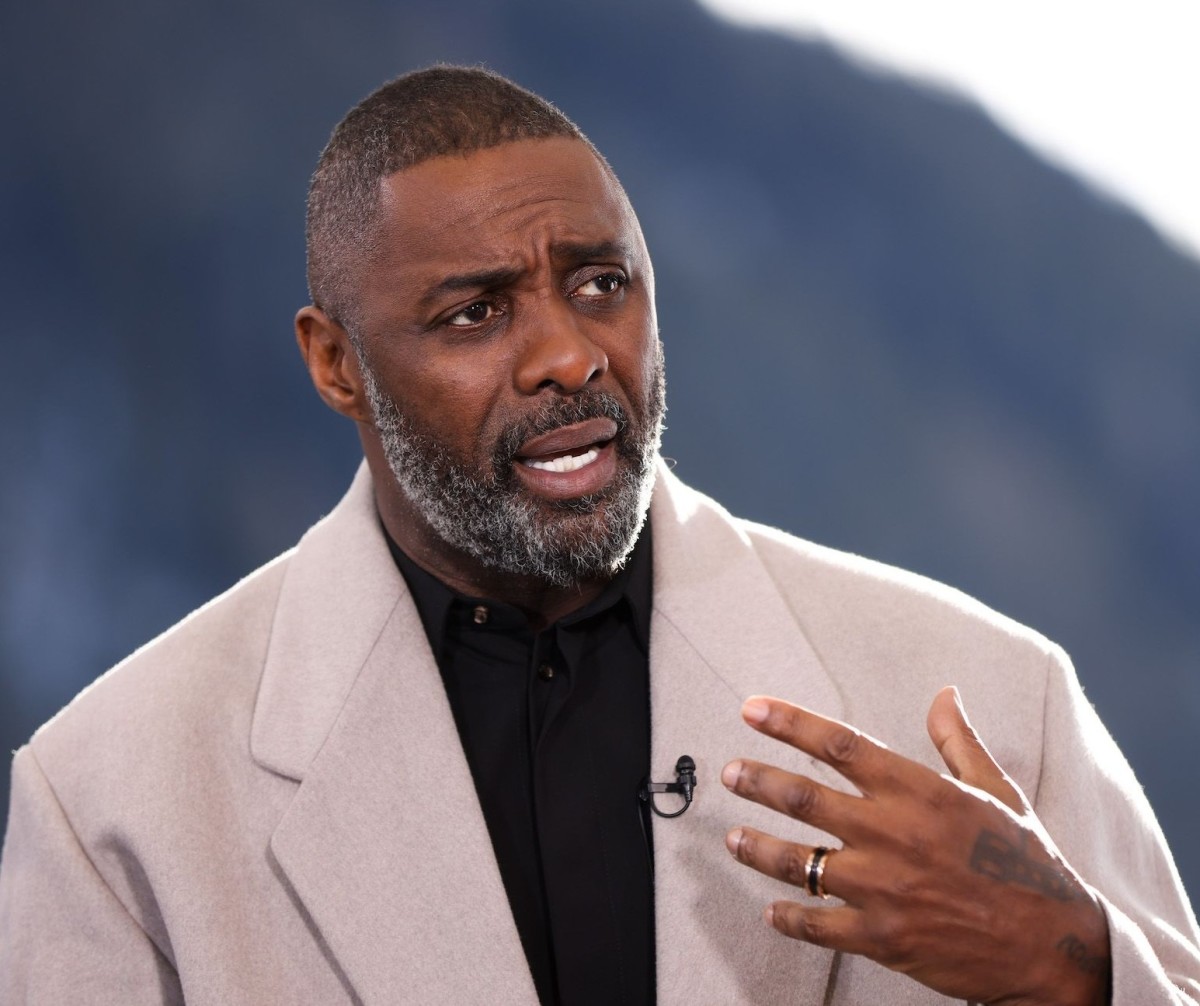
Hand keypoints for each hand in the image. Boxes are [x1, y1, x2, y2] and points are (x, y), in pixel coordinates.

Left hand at [721, 687, 1110, 1005]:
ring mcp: (883, 889)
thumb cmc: (1027, 864)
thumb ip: (958, 741)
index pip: (839, 744)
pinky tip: (772, 911)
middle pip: (803, 798)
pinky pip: (816, 925)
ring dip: (757, 847)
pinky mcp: (882, 938)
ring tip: (733, 837)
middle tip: (731, 772)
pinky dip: (788, 919)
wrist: (1055, 947)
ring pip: (797, 863)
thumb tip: (945, 694)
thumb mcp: (997, 791)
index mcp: (919, 792)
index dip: (789, 723)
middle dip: (757, 781)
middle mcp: (893, 834)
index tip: (752, 709)